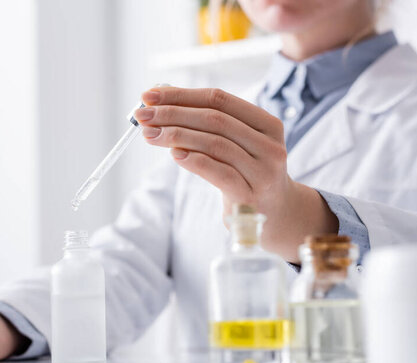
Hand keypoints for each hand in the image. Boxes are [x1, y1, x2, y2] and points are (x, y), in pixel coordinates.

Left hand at [135, 87, 337, 261]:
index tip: (149, 95)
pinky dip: (194, 160)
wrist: (275, 214)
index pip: (220, 99)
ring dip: (176, 135)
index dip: (182, 95)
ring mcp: (263, 172)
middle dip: (173, 114)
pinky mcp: (250, 196)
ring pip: (215, 144)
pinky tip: (173, 154)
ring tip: (149, 134)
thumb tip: (160, 104)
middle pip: (215, 119)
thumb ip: (209, 126)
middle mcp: (270, 145)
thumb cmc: (247, 173)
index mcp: (267, 124)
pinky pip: (219, 173)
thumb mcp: (237, 144)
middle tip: (142, 115)